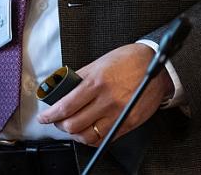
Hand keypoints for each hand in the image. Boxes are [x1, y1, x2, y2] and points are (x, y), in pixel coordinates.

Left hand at [36, 43, 172, 145]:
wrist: (156, 66)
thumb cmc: (127, 61)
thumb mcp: (98, 63)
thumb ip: (80, 78)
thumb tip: (61, 90)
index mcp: (96, 82)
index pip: (66, 106)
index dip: (51, 116)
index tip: (44, 118)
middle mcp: (107, 100)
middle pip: (74, 124)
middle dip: (60, 125)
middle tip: (57, 121)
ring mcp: (119, 113)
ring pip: (88, 135)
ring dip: (75, 134)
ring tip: (71, 128)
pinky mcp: (129, 123)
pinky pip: (105, 138)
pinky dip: (92, 139)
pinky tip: (87, 133)